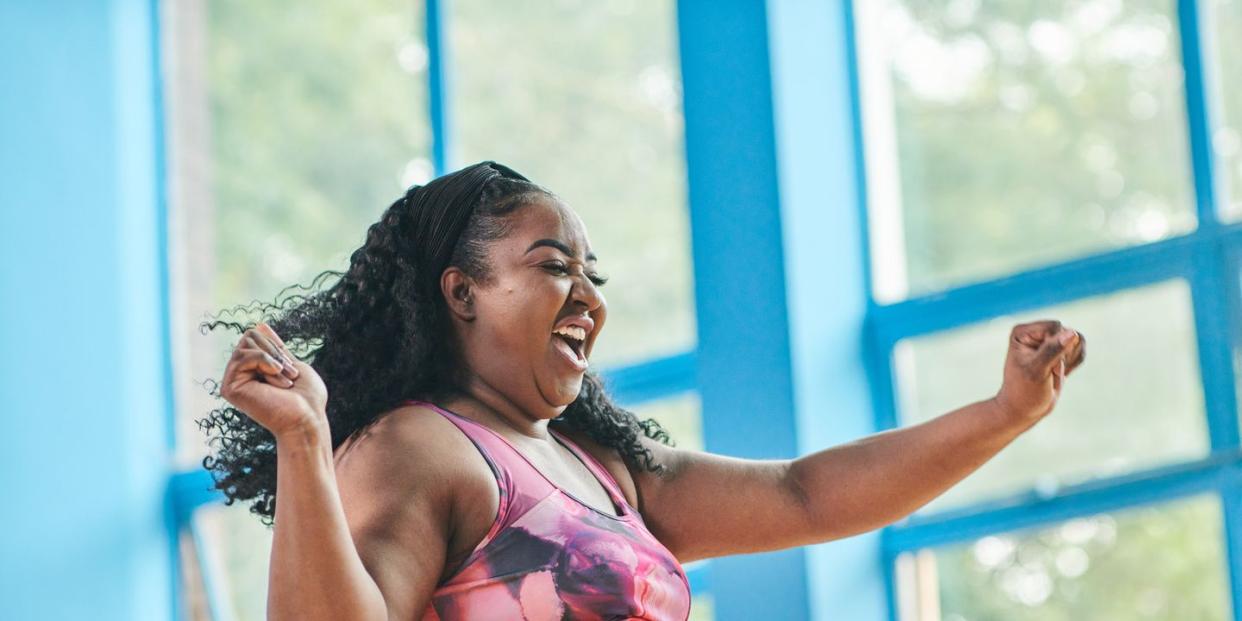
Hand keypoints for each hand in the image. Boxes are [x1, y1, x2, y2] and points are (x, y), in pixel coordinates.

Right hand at [219, 323, 328, 439]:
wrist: (307, 418)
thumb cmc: (306, 397)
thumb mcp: (290, 364)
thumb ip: (273, 347)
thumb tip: (260, 325)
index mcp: (252, 369)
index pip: (254, 336)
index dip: (276, 347)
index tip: (291, 370)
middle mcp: (239, 374)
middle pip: (249, 336)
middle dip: (275, 352)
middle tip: (289, 376)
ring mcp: (232, 381)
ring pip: (246, 343)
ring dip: (273, 360)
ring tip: (284, 380)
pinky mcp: (229, 388)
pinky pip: (243, 356)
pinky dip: (265, 363)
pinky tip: (275, 381)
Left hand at [993, 320, 1085, 425]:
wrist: (1025, 409)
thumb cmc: (1024, 391)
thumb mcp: (1036, 371)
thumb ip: (1053, 350)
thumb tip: (1072, 332)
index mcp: (1022, 332)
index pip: (1055, 327)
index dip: (1057, 346)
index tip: (1046, 365)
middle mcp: (1035, 332)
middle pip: (1068, 332)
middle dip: (1065, 354)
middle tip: (1050, 371)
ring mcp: (1048, 340)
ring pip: (1078, 339)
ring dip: (1071, 359)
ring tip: (1054, 372)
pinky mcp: (1060, 350)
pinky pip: (1080, 349)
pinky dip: (1075, 363)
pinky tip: (1060, 373)